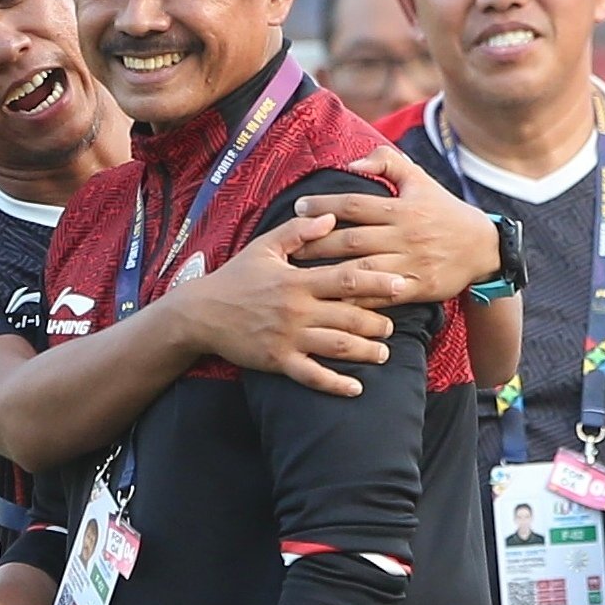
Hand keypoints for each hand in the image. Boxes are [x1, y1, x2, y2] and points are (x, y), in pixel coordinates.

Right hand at [179, 216, 403, 396]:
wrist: (200, 313)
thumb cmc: (235, 277)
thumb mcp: (264, 247)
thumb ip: (299, 231)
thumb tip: (331, 217)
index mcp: (297, 280)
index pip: (347, 279)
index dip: (378, 281)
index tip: (403, 283)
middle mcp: (297, 310)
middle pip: (350, 316)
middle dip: (379, 322)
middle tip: (394, 325)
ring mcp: (288, 338)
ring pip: (338, 347)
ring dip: (366, 351)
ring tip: (383, 353)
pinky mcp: (278, 360)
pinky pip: (312, 376)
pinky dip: (336, 384)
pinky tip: (355, 388)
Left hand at [291, 144, 501, 302]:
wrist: (483, 248)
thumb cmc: (443, 211)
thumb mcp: (420, 180)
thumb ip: (388, 162)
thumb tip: (352, 163)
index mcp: (401, 208)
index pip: (354, 205)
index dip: (324, 205)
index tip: (298, 207)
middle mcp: (404, 236)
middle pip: (351, 239)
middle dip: (316, 242)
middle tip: (288, 246)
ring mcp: (410, 263)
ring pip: (363, 269)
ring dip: (329, 272)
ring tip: (300, 274)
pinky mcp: (416, 288)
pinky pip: (380, 296)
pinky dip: (356, 300)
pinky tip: (331, 301)